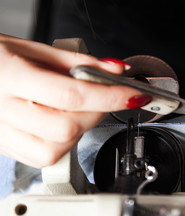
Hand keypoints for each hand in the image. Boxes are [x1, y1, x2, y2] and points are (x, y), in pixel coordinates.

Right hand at [0, 34, 145, 167]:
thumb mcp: (33, 49)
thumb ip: (77, 63)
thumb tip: (115, 70)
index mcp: (10, 76)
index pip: (71, 94)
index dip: (109, 96)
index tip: (133, 95)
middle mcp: (2, 109)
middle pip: (67, 127)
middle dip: (96, 113)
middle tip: (101, 96)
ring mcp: (0, 132)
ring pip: (56, 149)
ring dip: (80, 130)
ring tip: (77, 109)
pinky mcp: (3, 146)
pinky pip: (42, 158)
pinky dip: (62, 143)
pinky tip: (60, 123)